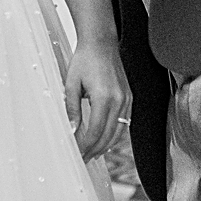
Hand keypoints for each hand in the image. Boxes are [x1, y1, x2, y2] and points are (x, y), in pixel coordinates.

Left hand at [63, 40, 131, 158]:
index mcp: (103, 97)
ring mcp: (126, 98)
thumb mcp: (71, 84)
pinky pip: (125, 122)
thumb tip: (71, 130)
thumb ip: (71, 109)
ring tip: (93, 152)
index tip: (76, 152)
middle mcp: (119, 100)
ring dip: (106, 145)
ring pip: (119, 132)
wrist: (101, 42)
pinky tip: (105, 138)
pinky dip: (115, 134)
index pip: (94, 131)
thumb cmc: (85, 59)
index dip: (85, 146)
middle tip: (83, 158)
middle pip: (108, 136)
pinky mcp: (128, 97)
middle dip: (95, 150)